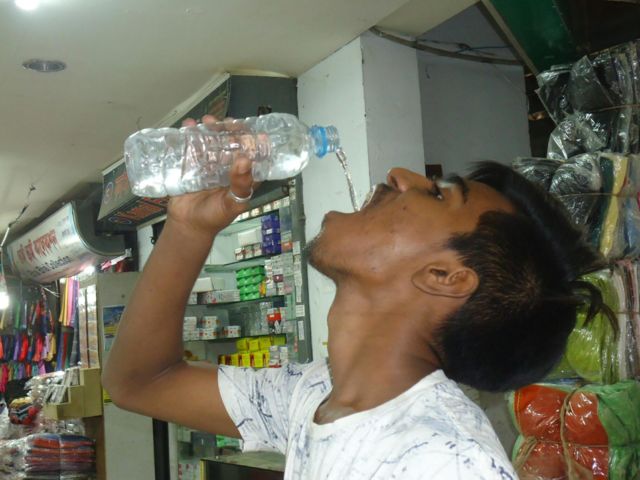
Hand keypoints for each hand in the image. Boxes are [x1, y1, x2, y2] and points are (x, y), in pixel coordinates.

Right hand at [167, 115, 256, 236]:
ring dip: (210, 128)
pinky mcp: (192, 164)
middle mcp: (228, 167)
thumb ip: (241, 184)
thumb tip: (245, 160)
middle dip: (229, 129)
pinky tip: (188, 125)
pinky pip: (192, 146)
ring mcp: (209, 164)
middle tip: (225, 122)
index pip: (252, 154)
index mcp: (243, 176)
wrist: (188, 225)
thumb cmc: (215, 217)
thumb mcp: (233, 204)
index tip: (252, 129)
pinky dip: (190, 134)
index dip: (254, 141)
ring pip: (212, 140)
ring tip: (207, 121)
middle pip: (232, 142)